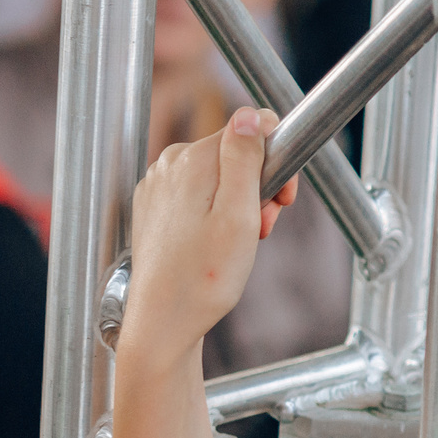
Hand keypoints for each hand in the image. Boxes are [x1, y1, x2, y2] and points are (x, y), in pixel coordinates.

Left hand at [121, 107, 297, 362]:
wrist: (162, 323)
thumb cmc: (203, 279)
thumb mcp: (239, 214)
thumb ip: (245, 159)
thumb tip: (249, 115)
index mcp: (192, 160)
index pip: (251, 129)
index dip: (278, 160)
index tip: (284, 197)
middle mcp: (169, 165)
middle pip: (233, 154)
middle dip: (258, 186)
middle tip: (262, 227)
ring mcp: (157, 187)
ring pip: (216, 176)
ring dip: (238, 202)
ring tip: (238, 242)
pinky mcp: (153, 208)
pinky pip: (195, 195)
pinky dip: (213, 213)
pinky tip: (215, 243)